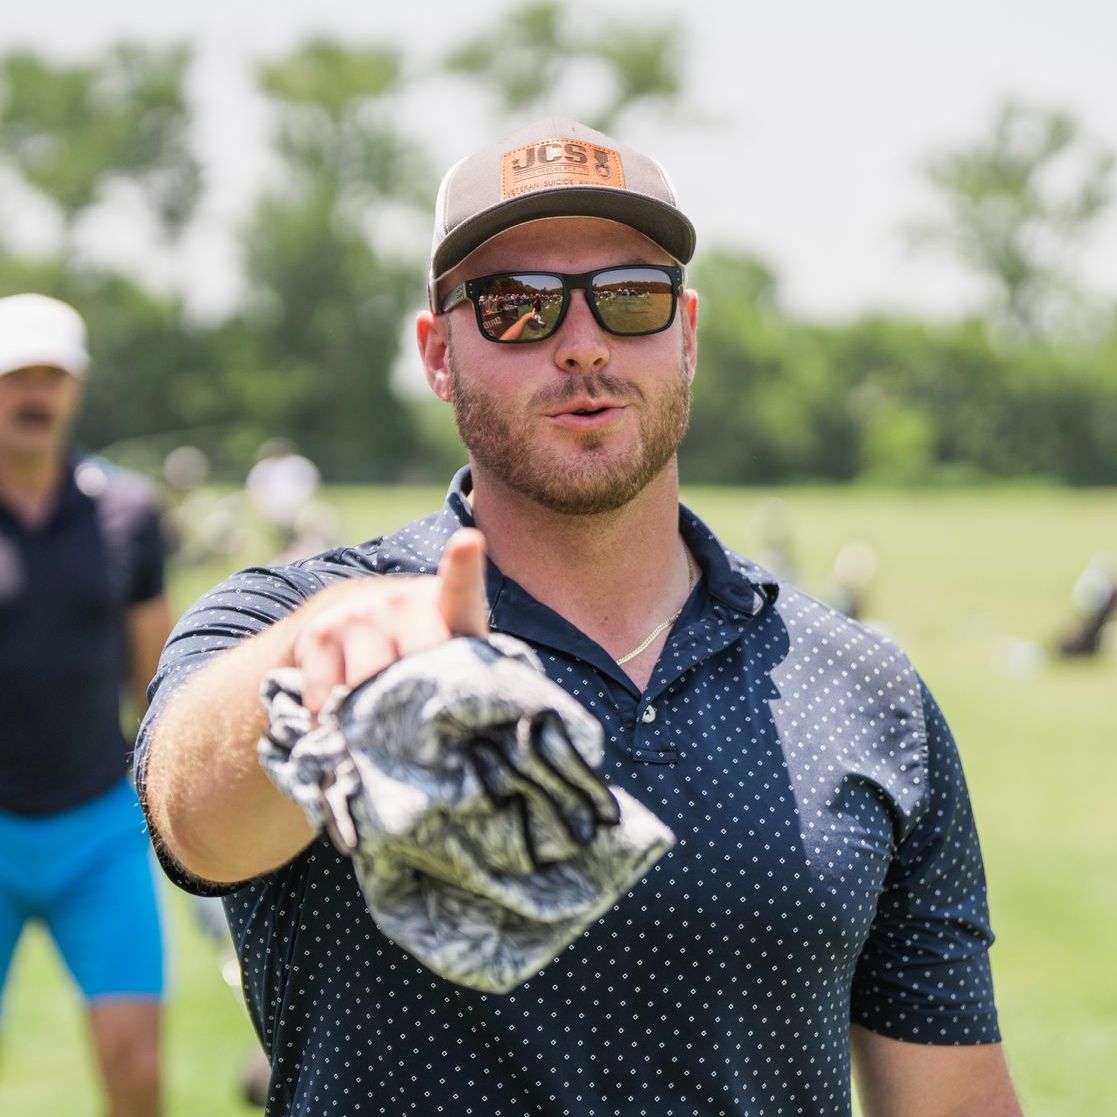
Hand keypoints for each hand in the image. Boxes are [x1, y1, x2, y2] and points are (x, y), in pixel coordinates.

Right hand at [292, 528, 488, 715]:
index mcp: (450, 605)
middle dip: (415, 703)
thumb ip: (467, 674)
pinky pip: (328, 697)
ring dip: (373, 718)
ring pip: (368, 686)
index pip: (460, 584)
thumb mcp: (454, 653)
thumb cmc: (423, 649)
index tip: (467, 543)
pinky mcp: (321, 632)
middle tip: (417, 722)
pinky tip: (345, 716)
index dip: (463, 564)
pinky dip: (335, 720)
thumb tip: (472, 729)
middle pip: (413, 666)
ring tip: (382, 721)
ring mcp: (360, 613)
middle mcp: (403, 600)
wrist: (356, 619)